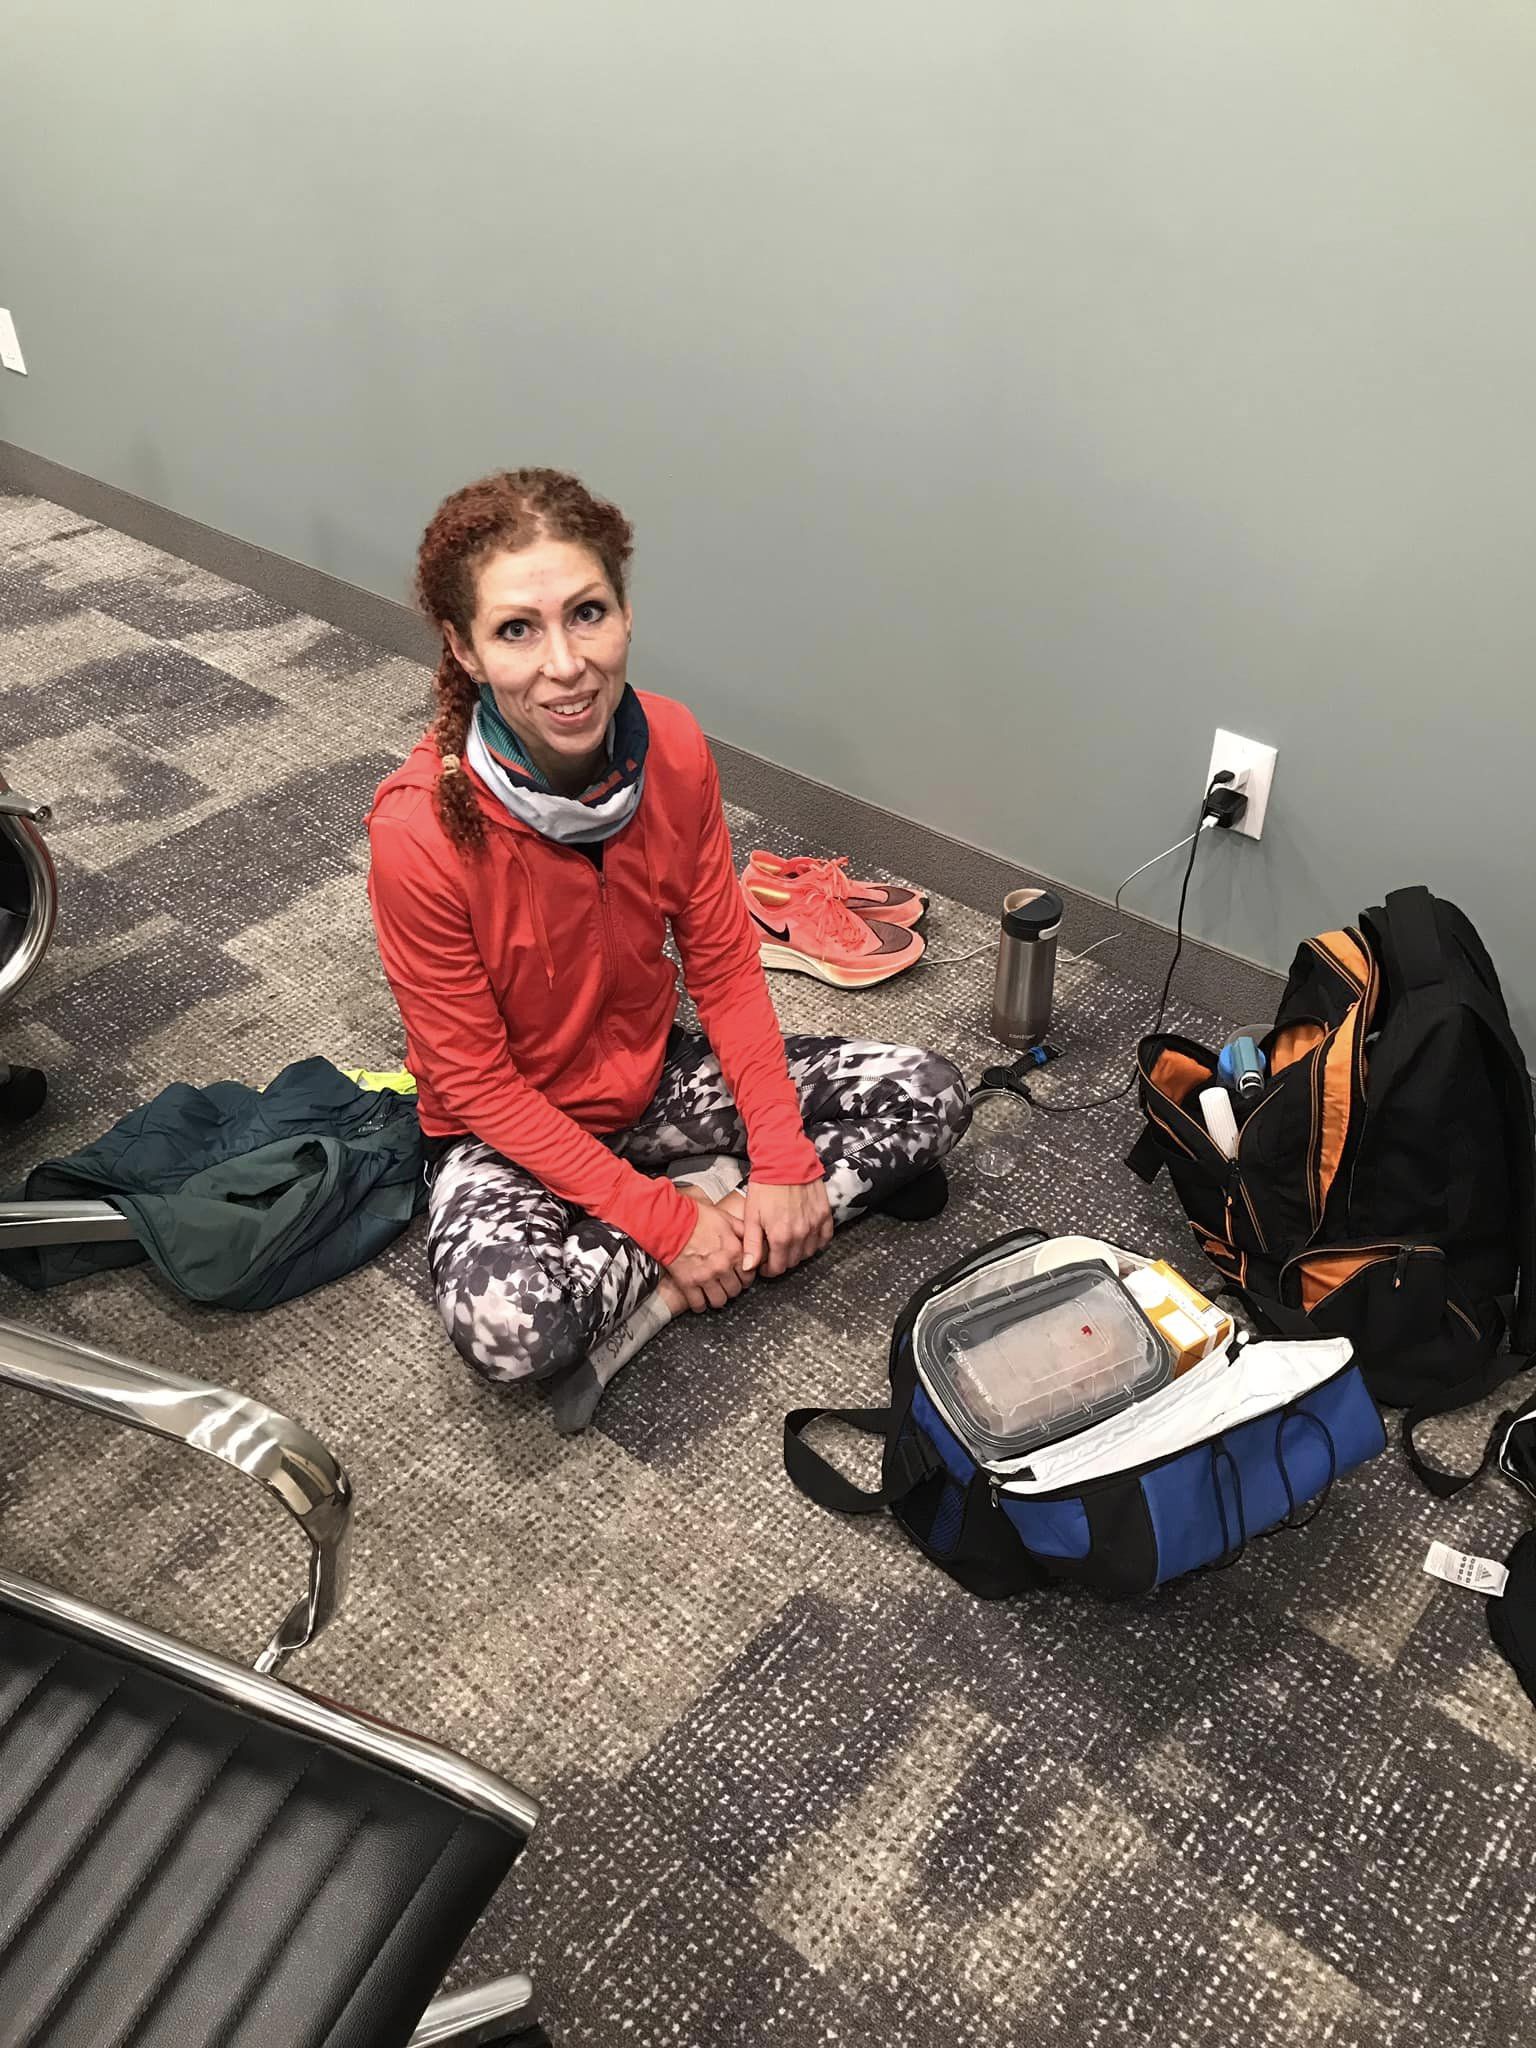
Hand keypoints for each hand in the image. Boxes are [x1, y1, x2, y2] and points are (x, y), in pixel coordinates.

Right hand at [663, 1187, 748, 1311]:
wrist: (670, 1221)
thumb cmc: (696, 1217)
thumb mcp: (726, 1218)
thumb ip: (742, 1230)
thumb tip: (752, 1238)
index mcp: (734, 1252)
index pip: (748, 1276)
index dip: (744, 1278)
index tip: (739, 1277)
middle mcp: (722, 1267)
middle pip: (735, 1291)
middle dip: (731, 1288)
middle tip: (725, 1284)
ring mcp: (705, 1277)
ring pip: (719, 1301)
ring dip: (718, 1298)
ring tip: (713, 1293)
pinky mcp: (687, 1284)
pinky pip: (698, 1304)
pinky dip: (700, 1305)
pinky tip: (699, 1300)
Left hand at [741, 1179, 833, 1279]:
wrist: (785, 1160)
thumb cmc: (765, 1186)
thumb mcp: (751, 1215)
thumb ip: (752, 1244)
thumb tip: (749, 1267)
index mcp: (781, 1236)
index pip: (778, 1268)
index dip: (768, 1269)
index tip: (764, 1264)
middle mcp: (801, 1234)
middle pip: (793, 1261)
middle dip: (782, 1260)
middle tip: (774, 1250)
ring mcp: (815, 1224)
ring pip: (809, 1252)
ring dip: (798, 1252)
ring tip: (788, 1242)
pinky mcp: (825, 1214)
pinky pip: (824, 1238)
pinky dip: (816, 1242)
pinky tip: (806, 1237)